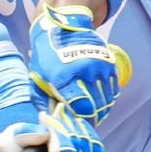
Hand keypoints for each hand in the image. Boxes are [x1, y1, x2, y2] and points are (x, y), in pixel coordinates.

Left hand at [29, 4, 129, 125]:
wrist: (61, 27)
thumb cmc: (46, 56)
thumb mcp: (36, 78)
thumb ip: (43, 101)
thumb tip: (50, 121)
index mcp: (63, 77)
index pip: (81, 107)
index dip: (83, 120)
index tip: (80, 124)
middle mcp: (84, 71)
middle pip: (96, 106)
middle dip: (93, 118)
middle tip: (88, 122)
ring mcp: (98, 66)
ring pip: (107, 99)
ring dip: (102, 110)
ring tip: (95, 114)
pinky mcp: (108, 63)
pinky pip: (113, 88)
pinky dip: (109, 98)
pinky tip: (101, 101)